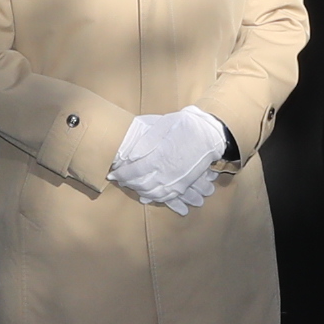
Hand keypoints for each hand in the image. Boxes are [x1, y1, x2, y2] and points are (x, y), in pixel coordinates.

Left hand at [109, 106, 228, 209]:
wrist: (210, 135)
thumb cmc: (186, 126)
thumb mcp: (164, 125)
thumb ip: (146, 141)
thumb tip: (131, 155)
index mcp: (159, 157)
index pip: (133, 171)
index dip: (120, 173)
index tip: (112, 172)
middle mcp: (166, 173)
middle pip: (140, 184)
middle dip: (127, 182)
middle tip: (119, 178)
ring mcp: (176, 181)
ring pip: (151, 193)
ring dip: (138, 191)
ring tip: (131, 185)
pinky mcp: (183, 185)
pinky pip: (165, 197)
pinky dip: (153, 197)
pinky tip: (147, 194)